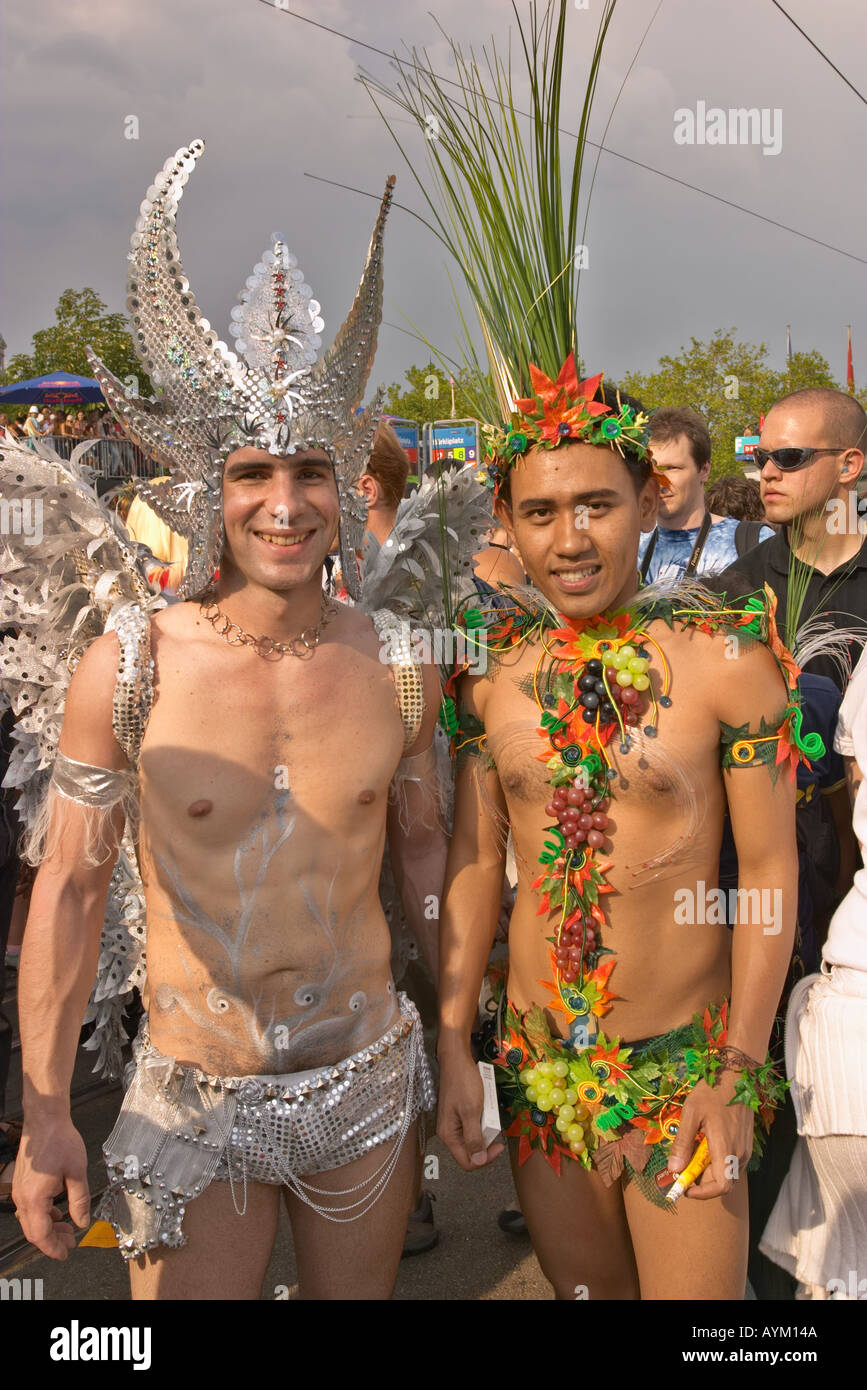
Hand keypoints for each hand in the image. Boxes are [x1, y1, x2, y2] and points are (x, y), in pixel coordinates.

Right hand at [12, 1120, 90, 1258]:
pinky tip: (57, 1213)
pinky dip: (43, 1215)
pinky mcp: (23, 1183)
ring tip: (67, 1229)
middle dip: (52, 1240)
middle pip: (34, 1230)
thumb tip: (82, 1222)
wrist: (45, 1119)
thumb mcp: (77, 1173)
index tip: (65, 1254)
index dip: (53, 1248)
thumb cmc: (60, 1140)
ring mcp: (20, 1190)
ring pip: (31, 1220)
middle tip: (70, 1243)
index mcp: (35, 1198)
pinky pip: (30, 1207)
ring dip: (48, 1227)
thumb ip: (79, 1201)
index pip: (41, 1235)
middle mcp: (23, 1197)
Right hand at [436, 1048, 503, 1172]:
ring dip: (484, 1131)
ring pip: (472, 1139)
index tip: (499, 1146)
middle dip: (485, 1144)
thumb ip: (474, 1137)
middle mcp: (449, 1132)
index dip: (484, 1159)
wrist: (457, 1060)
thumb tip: (478, 1161)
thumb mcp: (471, 1111)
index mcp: (449, 1135)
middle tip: (496, 1129)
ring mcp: (454, 1123)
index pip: (467, 1162)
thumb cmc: (463, 1083)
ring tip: (491, 1117)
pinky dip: (482, 1121)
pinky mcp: (459, 1115)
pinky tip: (486, 1110)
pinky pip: (472, 1126)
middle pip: (470, 1152)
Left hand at [666, 1074, 753, 1200]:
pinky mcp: (745, 1143)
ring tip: (690, 1154)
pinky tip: (703, 1145)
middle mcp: (740, 1153)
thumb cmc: (712, 1092)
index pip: (721, 1186)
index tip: (684, 1187)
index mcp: (726, 1148)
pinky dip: (716, 1163)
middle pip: (723, 1182)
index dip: (703, 1193)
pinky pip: (731, 1162)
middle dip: (701, 1182)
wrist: (736, 1075)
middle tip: (682, 1170)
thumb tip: (673, 1169)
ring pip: (727, 1173)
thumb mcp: (691, 1114)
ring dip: (708, 1172)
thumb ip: (683, 1143)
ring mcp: (744, 1149)